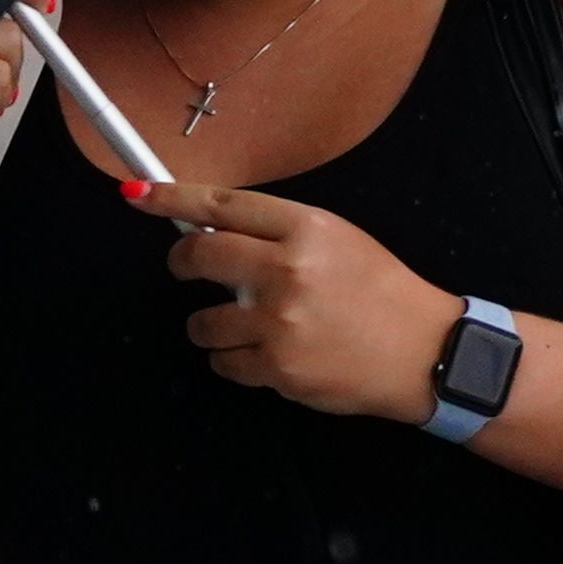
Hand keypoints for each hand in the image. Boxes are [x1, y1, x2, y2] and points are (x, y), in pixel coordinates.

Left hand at [127, 180, 455, 422]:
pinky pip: (224, 362)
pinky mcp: (277, 368)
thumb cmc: (382, 292)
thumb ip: (278, 232)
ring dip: (210, 325)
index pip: (220, 205)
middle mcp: (287, 270)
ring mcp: (278, 322)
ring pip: (202, 321)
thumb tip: (211, 228)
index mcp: (306, 227)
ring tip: (246, 325)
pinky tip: (265, 354)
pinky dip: (234, 360)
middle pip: (198, 256)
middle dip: (182, 264)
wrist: (424, 353)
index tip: (138, 195)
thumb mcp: (339, 240)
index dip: (170, 199)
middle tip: (187, 269)